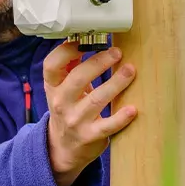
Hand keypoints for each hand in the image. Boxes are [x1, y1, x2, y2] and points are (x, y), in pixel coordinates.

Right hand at [42, 38, 135, 185]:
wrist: (63, 147)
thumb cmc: (68, 109)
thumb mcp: (61, 88)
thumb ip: (71, 67)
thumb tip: (88, 37)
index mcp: (53, 87)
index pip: (51, 66)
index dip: (66, 51)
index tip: (84, 41)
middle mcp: (61, 103)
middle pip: (77, 79)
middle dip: (98, 63)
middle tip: (117, 52)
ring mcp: (75, 120)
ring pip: (96, 100)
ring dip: (115, 84)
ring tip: (130, 70)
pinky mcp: (90, 136)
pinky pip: (107, 126)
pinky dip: (121, 117)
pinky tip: (133, 109)